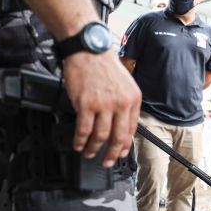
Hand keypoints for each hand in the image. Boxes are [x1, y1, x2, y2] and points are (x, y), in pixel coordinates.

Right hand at [63, 51, 141, 166]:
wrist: (88, 49)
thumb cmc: (103, 64)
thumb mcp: (124, 82)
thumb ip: (124, 103)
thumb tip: (119, 124)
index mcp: (133, 98)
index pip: (131, 128)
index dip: (124, 144)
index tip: (120, 152)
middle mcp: (121, 103)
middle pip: (118, 137)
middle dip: (112, 154)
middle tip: (106, 162)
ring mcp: (103, 105)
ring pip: (101, 136)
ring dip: (94, 149)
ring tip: (89, 153)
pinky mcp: (86, 104)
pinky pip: (84, 130)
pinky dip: (80, 140)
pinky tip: (78, 144)